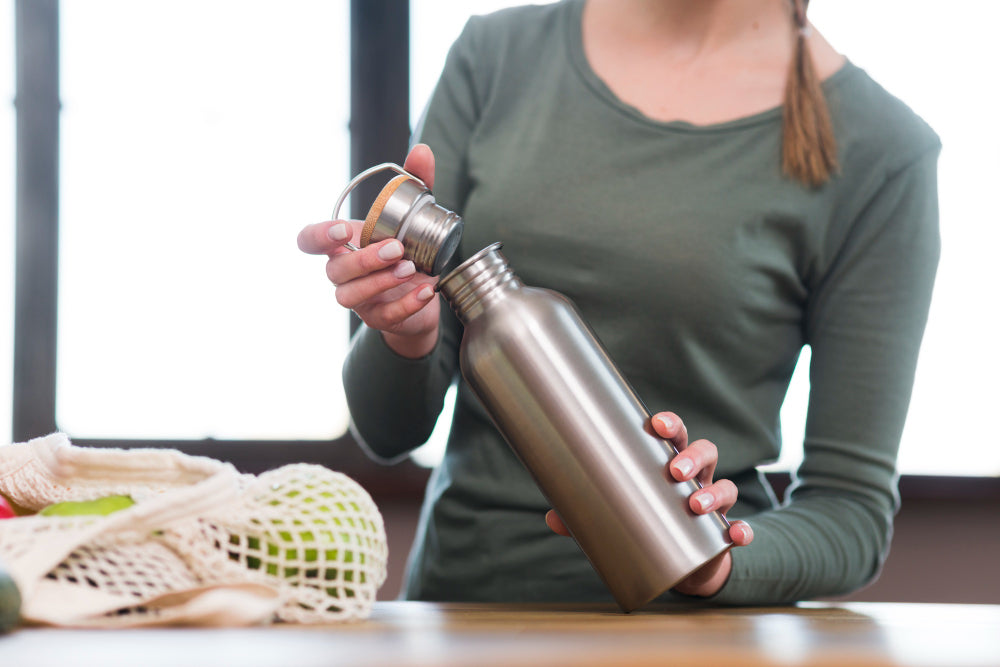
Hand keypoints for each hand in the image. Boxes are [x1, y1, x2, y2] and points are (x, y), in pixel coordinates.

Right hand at [297, 144, 440, 357]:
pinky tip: (427, 290)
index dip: (318, 236)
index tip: (343, 230)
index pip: (309, 241)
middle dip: (364, 259)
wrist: (423, 295)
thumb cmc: (407, 251)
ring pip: (351, 296)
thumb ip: (416, 184)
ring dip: (380, 282)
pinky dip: (406, 304)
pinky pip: (385, 316)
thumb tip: (422, 150)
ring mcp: (358, 299)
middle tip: (396, 248)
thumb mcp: (413, 216)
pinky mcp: (379, 318)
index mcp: (343, 245)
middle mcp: (343, 273)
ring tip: (410, 268)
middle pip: (335, 270)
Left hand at [544, 410, 752, 597]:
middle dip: (692, 456)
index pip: (673, 434)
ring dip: (714, 492)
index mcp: (668, 464)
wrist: (680, 565)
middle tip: (675, 470)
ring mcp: (714, 504)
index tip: (656, 423)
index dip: (669, 424)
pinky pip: (741, 527)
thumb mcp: (617, 516)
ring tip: (695, 505)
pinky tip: (734, 534)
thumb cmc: (646, 524)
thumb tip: (552, 518)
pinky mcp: (723, 534)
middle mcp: (697, 478)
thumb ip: (588, 516)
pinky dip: (741, 530)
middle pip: (704, 451)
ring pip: (726, 485)